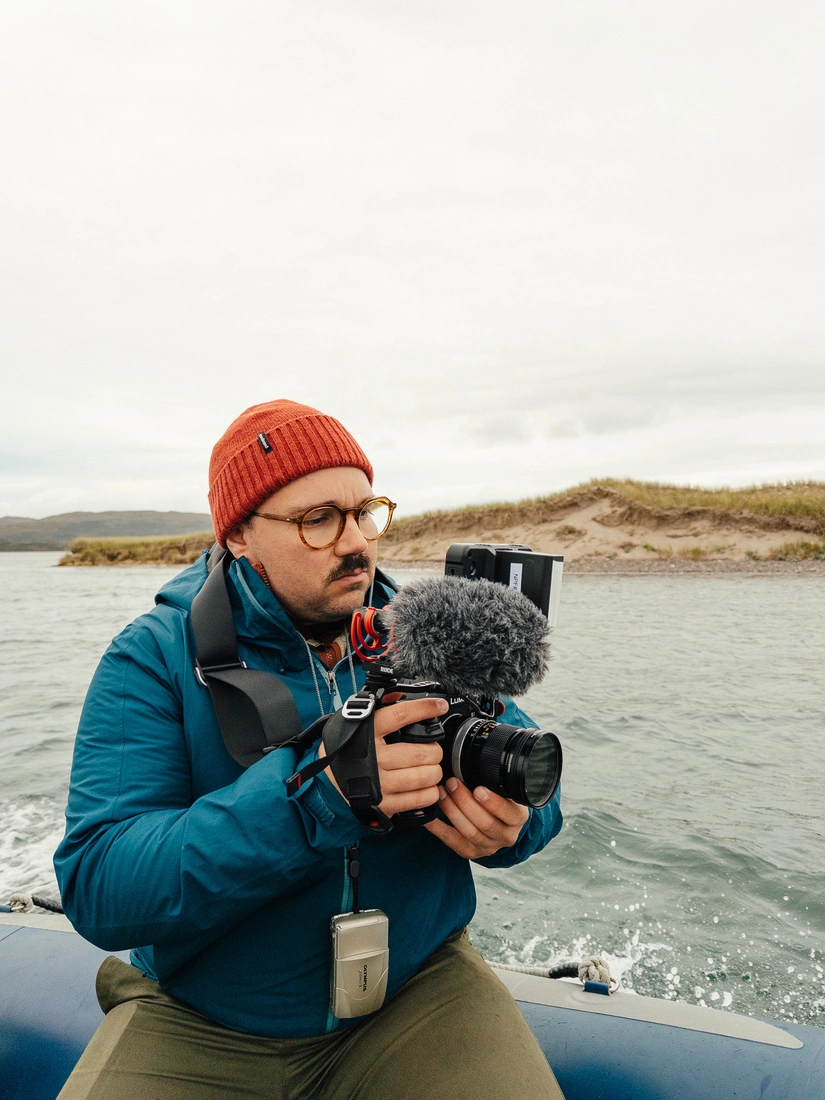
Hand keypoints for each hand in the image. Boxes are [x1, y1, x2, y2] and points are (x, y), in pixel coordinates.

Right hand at [319, 697, 446, 816]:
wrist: (325, 782)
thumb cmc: (345, 749)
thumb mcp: (354, 724)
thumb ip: (377, 709)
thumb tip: (398, 696)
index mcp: (367, 732)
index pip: (401, 715)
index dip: (425, 708)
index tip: (440, 706)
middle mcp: (374, 757)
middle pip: (421, 752)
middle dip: (435, 750)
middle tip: (433, 749)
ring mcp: (380, 783)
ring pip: (424, 776)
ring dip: (435, 771)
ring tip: (431, 768)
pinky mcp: (385, 803)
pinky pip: (420, 798)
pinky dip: (430, 791)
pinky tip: (426, 785)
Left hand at [425, 777, 528, 858]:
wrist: (500, 824)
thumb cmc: (501, 801)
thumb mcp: (507, 791)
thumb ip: (497, 782)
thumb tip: (474, 760)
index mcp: (517, 818)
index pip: (509, 813)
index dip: (493, 803)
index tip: (478, 788)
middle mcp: (506, 835)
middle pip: (485, 823)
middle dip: (465, 801)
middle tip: (452, 783)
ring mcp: (488, 846)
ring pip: (469, 832)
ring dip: (452, 811)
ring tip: (441, 793)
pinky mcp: (470, 852)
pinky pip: (452, 841)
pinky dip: (438, 828)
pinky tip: (429, 816)